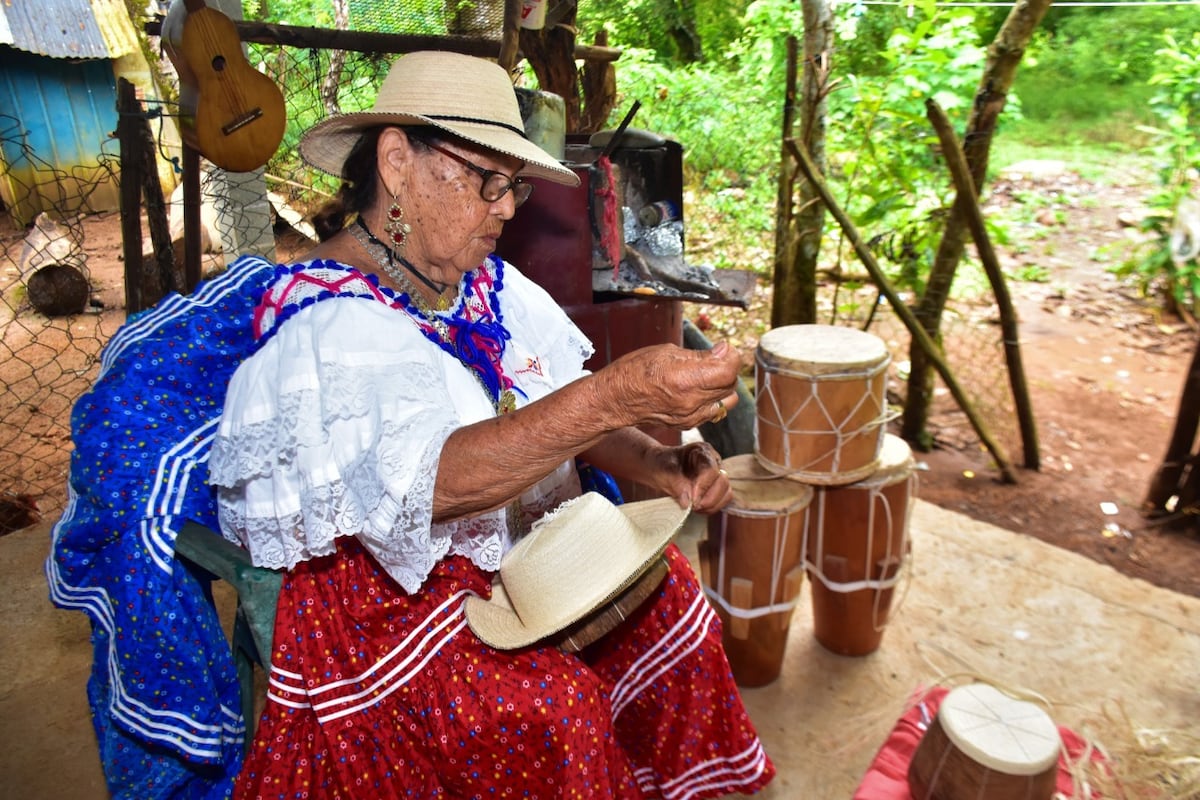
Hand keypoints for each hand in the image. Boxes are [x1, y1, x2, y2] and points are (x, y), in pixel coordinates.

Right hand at [600, 342, 741, 430]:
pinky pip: (714, 411)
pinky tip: (698, 388)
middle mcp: (692, 402)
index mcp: (686, 380)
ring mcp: (691, 416)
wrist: (616, 399)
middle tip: (714, 357)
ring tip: (708, 374)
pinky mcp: (689, 424)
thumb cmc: (635, 372)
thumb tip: (724, 351)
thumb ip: (700, 355)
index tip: (722, 348)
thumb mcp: (667, 352)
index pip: (728, 370)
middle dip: (727, 368)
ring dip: (723, 386)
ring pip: (727, 400)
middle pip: (730, 384)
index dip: (730, 356)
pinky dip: (713, 398)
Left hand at [650, 441, 732, 514]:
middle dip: (709, 498)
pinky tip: (697, 508)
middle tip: (693, 506)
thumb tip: (687, 502)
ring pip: (726, 493)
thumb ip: (676, 483)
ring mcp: (716, 477)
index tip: (692, 499)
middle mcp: (714, 463)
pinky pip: (722, 502)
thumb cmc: (662, 464)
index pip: (711, 469)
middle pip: (723, 482)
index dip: (703, 486)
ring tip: (693, 507)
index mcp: (702, 451)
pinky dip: (711, 509)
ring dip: (711, 505)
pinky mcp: (716, 490)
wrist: (659, 470)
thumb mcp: (664, 470)